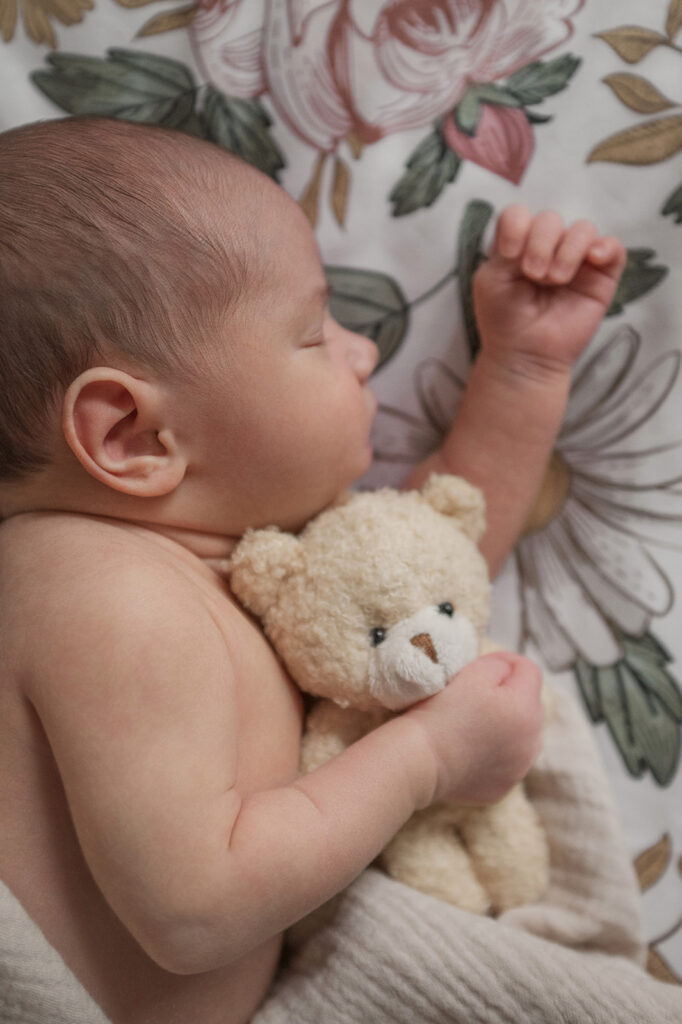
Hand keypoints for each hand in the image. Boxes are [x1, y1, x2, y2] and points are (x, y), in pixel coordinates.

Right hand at [405, 653, 543, 806]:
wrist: (419, 759)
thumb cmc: (443, 712)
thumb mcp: (472, 673)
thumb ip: (498, 665)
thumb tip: (506, 669)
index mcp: (527, 710)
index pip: (530, 672)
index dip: (508, 662)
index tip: (485, 665)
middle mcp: (531, 743)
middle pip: (530, 705)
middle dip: (509, 695)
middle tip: (477, 694)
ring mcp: (518, 770)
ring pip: (522, 736)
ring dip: (507, 726)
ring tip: (476, 725)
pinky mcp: (502, 788)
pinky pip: (506, 763)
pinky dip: (494, 754)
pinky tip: (470, 750)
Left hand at [473, 206, 625, 380]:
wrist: (525, 355)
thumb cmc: (504, 319)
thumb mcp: (492, 279)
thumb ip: (506, 246)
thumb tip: (533, 232)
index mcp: (518, 246)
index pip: (520, 214)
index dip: (516, 225)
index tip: (509, 253)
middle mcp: (548, 248)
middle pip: (550, 219)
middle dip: (540, 243)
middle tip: (533, 274)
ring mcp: (576, 261)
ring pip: (582, 229)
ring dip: (567, 250)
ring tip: (555, 280)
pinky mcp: (600, 276)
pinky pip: (613, 248)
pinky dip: (604, 247)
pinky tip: (592, 259)